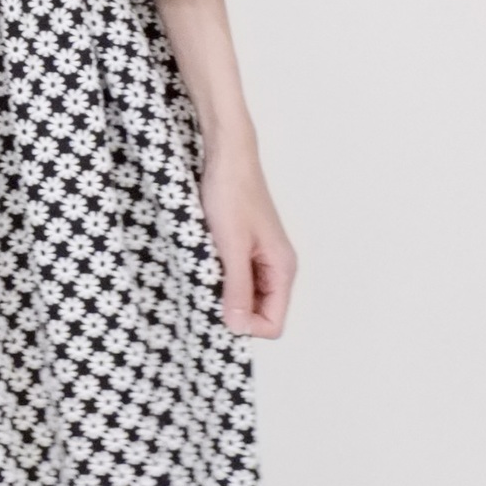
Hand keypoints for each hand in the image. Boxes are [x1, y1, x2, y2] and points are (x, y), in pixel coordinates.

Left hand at [197, 138, 296, 337]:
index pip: (273, 324)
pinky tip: (203, 265)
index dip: (246, 326)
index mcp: (282, 269)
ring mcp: (260, 259)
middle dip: (233, 311)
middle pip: (259, 314)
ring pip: (244, 298)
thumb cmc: (232, 194)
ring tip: (204, 274)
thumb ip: (236, 287)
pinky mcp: (244, 250)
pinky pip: (235, 279)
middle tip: (205, 292)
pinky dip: (219, 279)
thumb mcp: (230, 246)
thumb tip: (237, 327)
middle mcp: (276, 268)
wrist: (226, 157)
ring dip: (224, 294)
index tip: (218, 310)